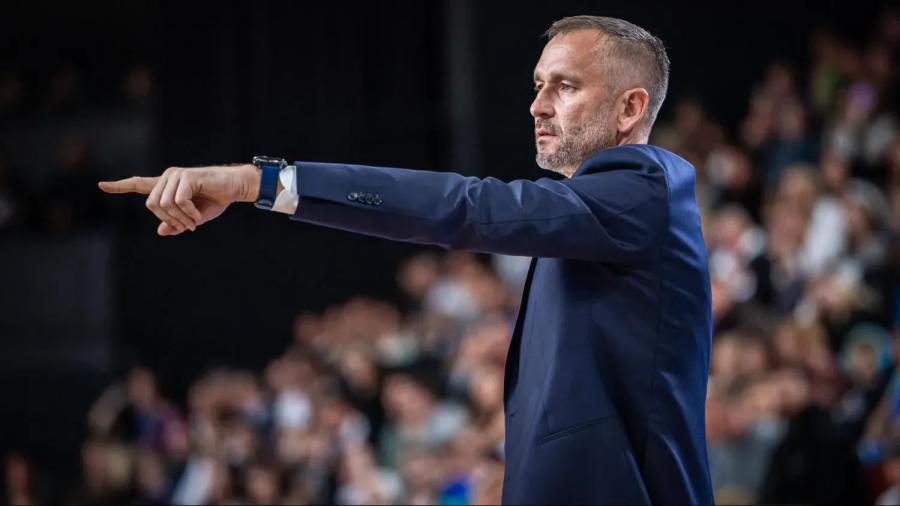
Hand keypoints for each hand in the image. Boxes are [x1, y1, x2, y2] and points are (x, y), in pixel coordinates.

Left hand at [98, 164, 259, 235]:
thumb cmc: (216, 200)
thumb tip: (161, 231)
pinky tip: (198, 216)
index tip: (101, 185)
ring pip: (163, 205)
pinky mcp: (186, 177)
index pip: (139, 184)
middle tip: (187, 227)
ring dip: (179, 219)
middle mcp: (168, 177)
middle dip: (168, 220)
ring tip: (194, 223)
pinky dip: (188, 214)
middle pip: (152, 205)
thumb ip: (177, 224)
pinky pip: (178, 202)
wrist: (235, 187)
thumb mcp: (194, 218)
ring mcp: (176, 175)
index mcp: (166, 185)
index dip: (120, 186)